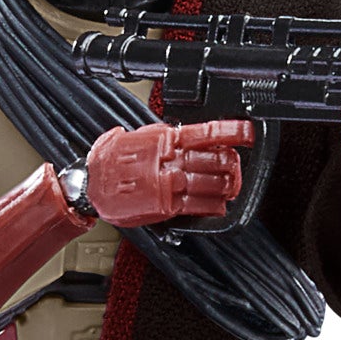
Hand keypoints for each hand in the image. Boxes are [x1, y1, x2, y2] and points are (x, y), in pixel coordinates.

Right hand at [85, 119, 254, 226]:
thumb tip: (189, 136)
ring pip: (213, 183)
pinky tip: (220, 206)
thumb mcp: (143, 137)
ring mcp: (171, 183)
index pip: (208, 132)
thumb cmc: (113, 160)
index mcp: (167, 138)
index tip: (248, 133)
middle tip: (236, 167)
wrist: (93, 183)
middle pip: (217, 159)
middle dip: (232, 165)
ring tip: (230, 186)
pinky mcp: (167, 206)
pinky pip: (200, 206)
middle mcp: (172, 159)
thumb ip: (168, 138)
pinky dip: (215, 207)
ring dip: (227, 186)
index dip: (233, 132)